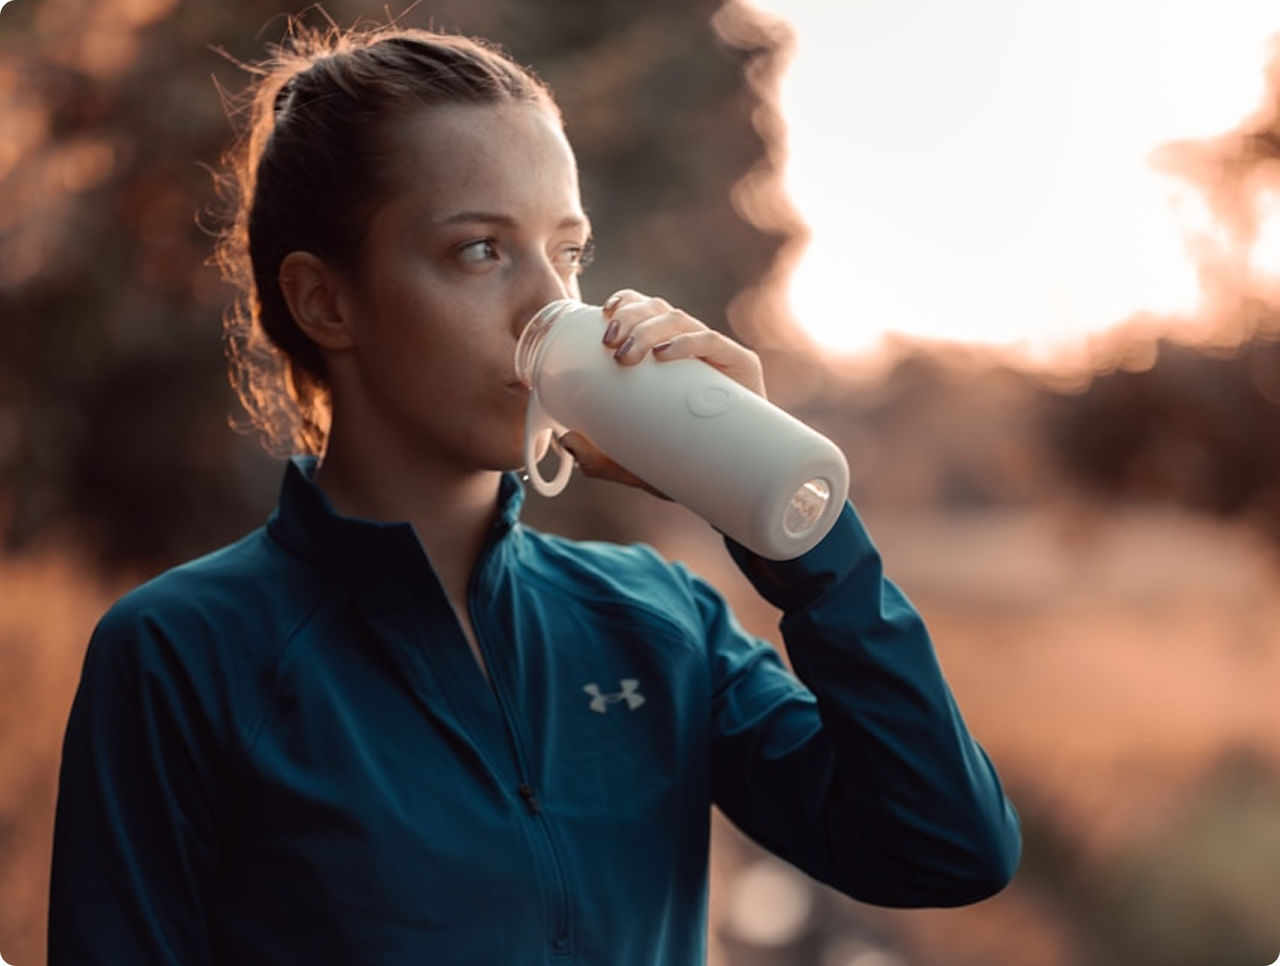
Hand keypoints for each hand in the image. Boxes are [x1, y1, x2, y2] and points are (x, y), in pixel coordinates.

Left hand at [558, 290, 766, 495]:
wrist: (739, 481)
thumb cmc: (687, 465)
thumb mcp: (637, 465)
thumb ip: (601, 458)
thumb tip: (566, 440)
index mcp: (668, 356)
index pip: (647, 310)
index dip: (626, 302)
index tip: (603, 316)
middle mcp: (692, 348)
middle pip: (658, 310)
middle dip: (631, 318)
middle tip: (610, 345)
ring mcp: (716, 356)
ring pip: (680, 320)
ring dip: (649, 328)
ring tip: (628, 355)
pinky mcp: (742, 367)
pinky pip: (712, 342)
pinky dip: (687, 342)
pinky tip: (666, 353)